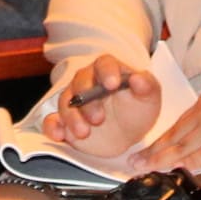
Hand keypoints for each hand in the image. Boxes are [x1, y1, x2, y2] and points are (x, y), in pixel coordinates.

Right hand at [40, 53, 159, 149]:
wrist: (127, 134)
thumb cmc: (137, 109)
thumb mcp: (149, 98)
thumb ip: (146, 86)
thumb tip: (138, 78)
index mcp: (108, 71)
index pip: (104, 64)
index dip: (107, 72)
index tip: (112, 85)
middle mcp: (87, 82)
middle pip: (80, 83)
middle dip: (87, 101)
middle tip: (98, 118)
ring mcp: (74, 102)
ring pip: (65, 102)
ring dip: (71, 117)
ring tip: (84, 132)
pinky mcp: (65, 121)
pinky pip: (51, 120)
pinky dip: (52, 126)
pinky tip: (59, 135)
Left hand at [130, 91, 200, 174]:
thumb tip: (191, 151)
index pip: (177, 125)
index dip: (159, 142)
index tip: (143, 153)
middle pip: (175, 136)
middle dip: (153, 152)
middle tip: (133, 164)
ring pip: (184, 147)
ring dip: (162, 161)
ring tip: (145, 170)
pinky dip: (186, 165)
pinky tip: (173, 171)